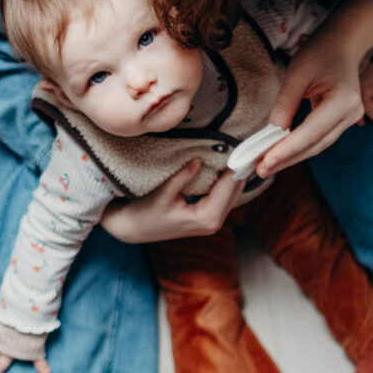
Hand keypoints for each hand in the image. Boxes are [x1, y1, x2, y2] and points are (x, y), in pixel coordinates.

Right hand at [100, 159, 244, 242]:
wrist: (133, 229)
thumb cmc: (144, 214)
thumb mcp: (162, 194)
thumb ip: (182, 176)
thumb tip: (199, 159)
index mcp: (206, 218)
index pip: (227, 188)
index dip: (233, 167)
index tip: (237, 146)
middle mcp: (214, 223)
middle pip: (235, 191)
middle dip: (237, 169)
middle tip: (239, 144)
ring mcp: (212, 222)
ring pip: (233, 194)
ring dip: (233, 174)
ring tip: (234, 150)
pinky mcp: (209, 217)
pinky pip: (225, 197)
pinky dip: (226, 181)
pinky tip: (225, 165)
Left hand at [256, 0, 372, 176]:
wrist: (342, 44)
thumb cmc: (320, 53)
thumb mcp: (297, 73)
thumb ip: (285, 104)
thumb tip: (272, 133)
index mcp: (344, 100)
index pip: (311, 132)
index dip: (287, 149)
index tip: (265, 161)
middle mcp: (351, 114)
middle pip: (315, 144)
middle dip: (287, 158)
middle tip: (260, 169)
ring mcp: (350, 119)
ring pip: (317, 145)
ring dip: (292, 157)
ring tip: (266, 165)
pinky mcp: (342, 122)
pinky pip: (319, 139)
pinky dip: (299, 147)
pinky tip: (281, 154)